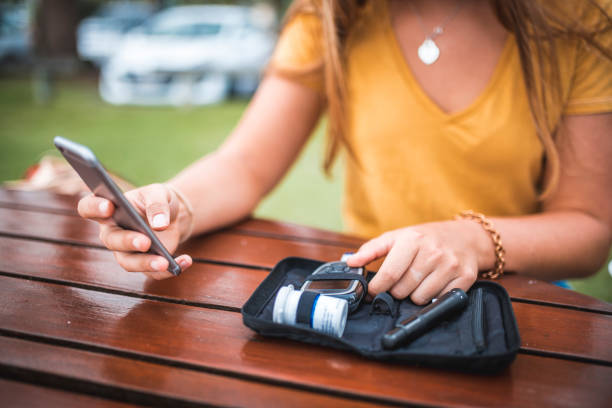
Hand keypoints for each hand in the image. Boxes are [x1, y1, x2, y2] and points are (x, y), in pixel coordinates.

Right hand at [77, 183, 192, 278]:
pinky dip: (170, 270)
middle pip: (112, 240)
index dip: (94, 208)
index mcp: (109, 208)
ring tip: (165, 262)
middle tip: (145, 242)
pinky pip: (153, 272)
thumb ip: (157, 204)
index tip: (108, 207)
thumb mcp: (159, 193)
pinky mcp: (144, 264)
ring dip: (146, 264)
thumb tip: (159, 224)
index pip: (88, 207)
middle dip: (128, 242)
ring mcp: (126, 251)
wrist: (172, 215)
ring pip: (129, 263)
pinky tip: (185, 261)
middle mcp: (112, 232)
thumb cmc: (156, 200)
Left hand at [346, 220, 489, 304]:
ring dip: (414, 295)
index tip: (374, 291)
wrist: (465, 237)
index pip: (389, 274)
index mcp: (413, 240)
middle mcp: (432, 252)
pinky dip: (433, 297)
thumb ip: (371, 249)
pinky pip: (439, 300)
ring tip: (418, 281)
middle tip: (400, 282)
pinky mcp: (465, 277)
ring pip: (420, 298)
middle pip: (403, 289)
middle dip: (396, 291)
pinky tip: (434, 284)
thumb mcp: (397, 237)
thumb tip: (350, 262)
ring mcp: (450, 265)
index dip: (377, 288)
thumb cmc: (426, 238)